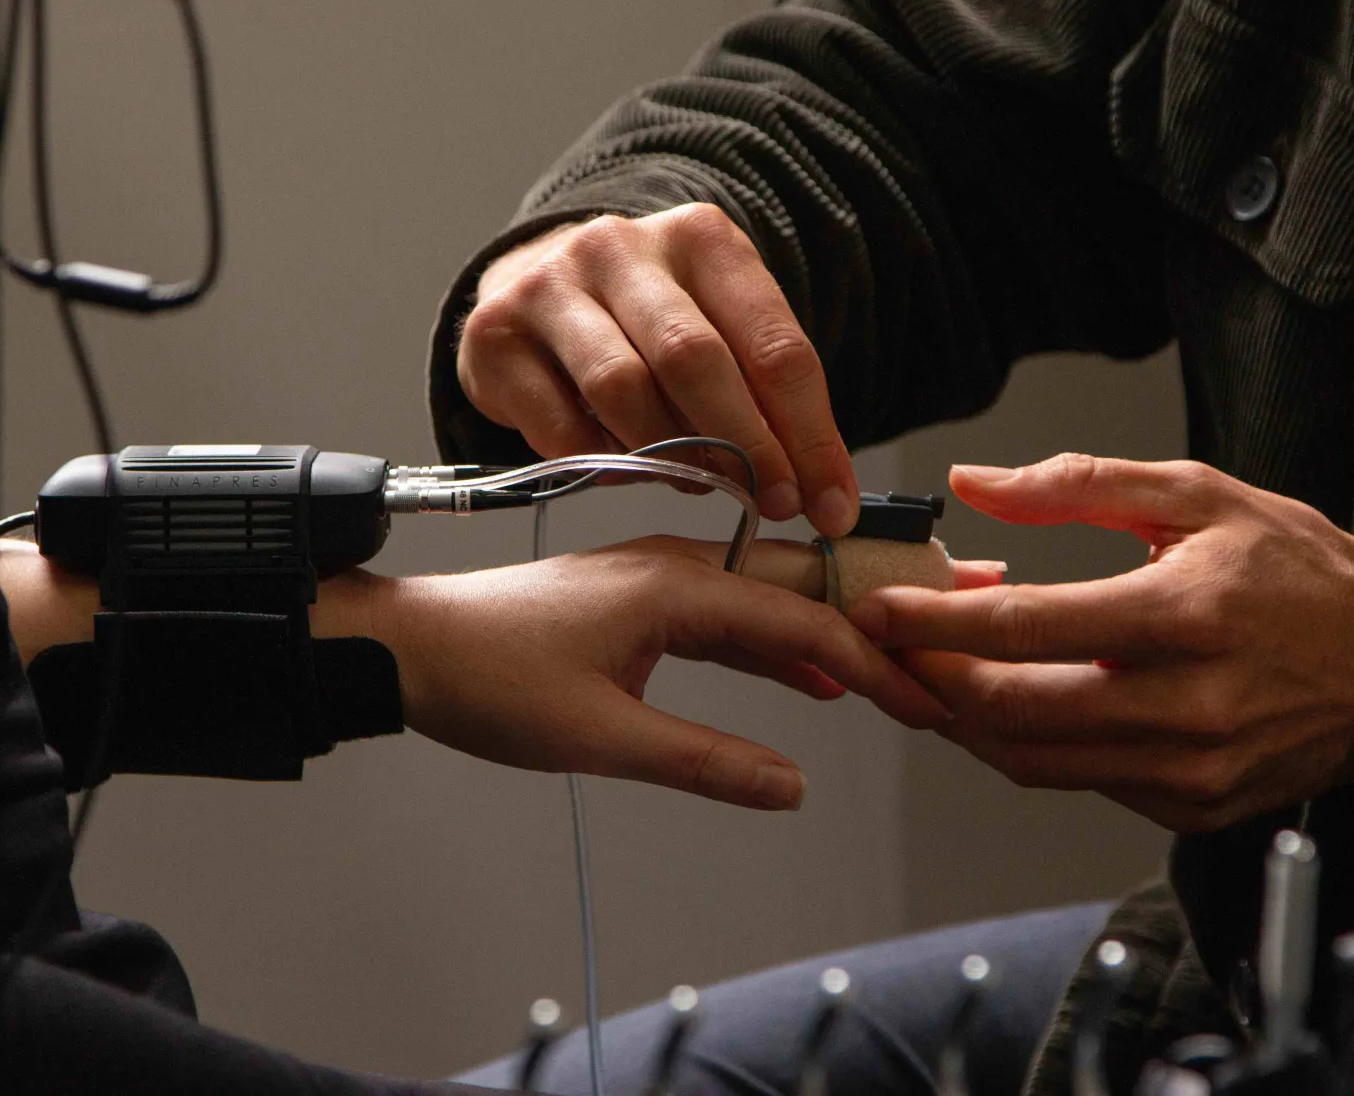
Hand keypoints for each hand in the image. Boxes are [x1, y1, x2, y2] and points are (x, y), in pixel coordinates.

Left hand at [337, 538, 952, 809]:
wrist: (407, 647)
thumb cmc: (490, 683)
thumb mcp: (601, 737)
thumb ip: (704, 761)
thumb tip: (794, 786)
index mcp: (676, 589)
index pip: (804, 624)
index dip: (875, 665)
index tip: (928, 701)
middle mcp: (678, 566)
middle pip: (804, 588)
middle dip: (878, 623)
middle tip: (946, 649)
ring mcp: (660, 579)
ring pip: (772, 599)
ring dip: (832, 636)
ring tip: (898, 670)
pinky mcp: (640, 601)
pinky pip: (733, 615)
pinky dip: (780, 646)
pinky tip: (812, 684)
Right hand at [458, 205, 860, 534]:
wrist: (540, 279)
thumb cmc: (652, 318)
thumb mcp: (722, 326)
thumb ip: (767, 395)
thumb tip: (821, 497)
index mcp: (700, 238)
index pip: (773, 343)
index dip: (808, 433)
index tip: (829, 503)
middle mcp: (619, 248)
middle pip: (695, 360)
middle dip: (746, 447)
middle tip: (771, 503)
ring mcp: (549, 286)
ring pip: (623, 391)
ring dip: (669, 455)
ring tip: (695, 480)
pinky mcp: (494, 335)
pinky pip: (559, 427)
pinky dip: (602, 463)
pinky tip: (625, 467)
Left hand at [844, 455, 1353, 831]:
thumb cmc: (1305, 573)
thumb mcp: (1201, 495)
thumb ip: (1080, 486)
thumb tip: (977, 484)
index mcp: (1185, 614)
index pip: (1024, 629)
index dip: (933, 622)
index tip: (878, 608)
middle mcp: (1187, 705)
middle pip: (1012, 712)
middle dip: (931, 679)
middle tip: (893, 645)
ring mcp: (1192, 769)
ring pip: (1035, 761)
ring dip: (968, 720)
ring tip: (938, 671)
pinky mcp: (1195, 807)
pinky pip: (1082, 783)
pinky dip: (1031, 747)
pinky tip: (1015, 702)